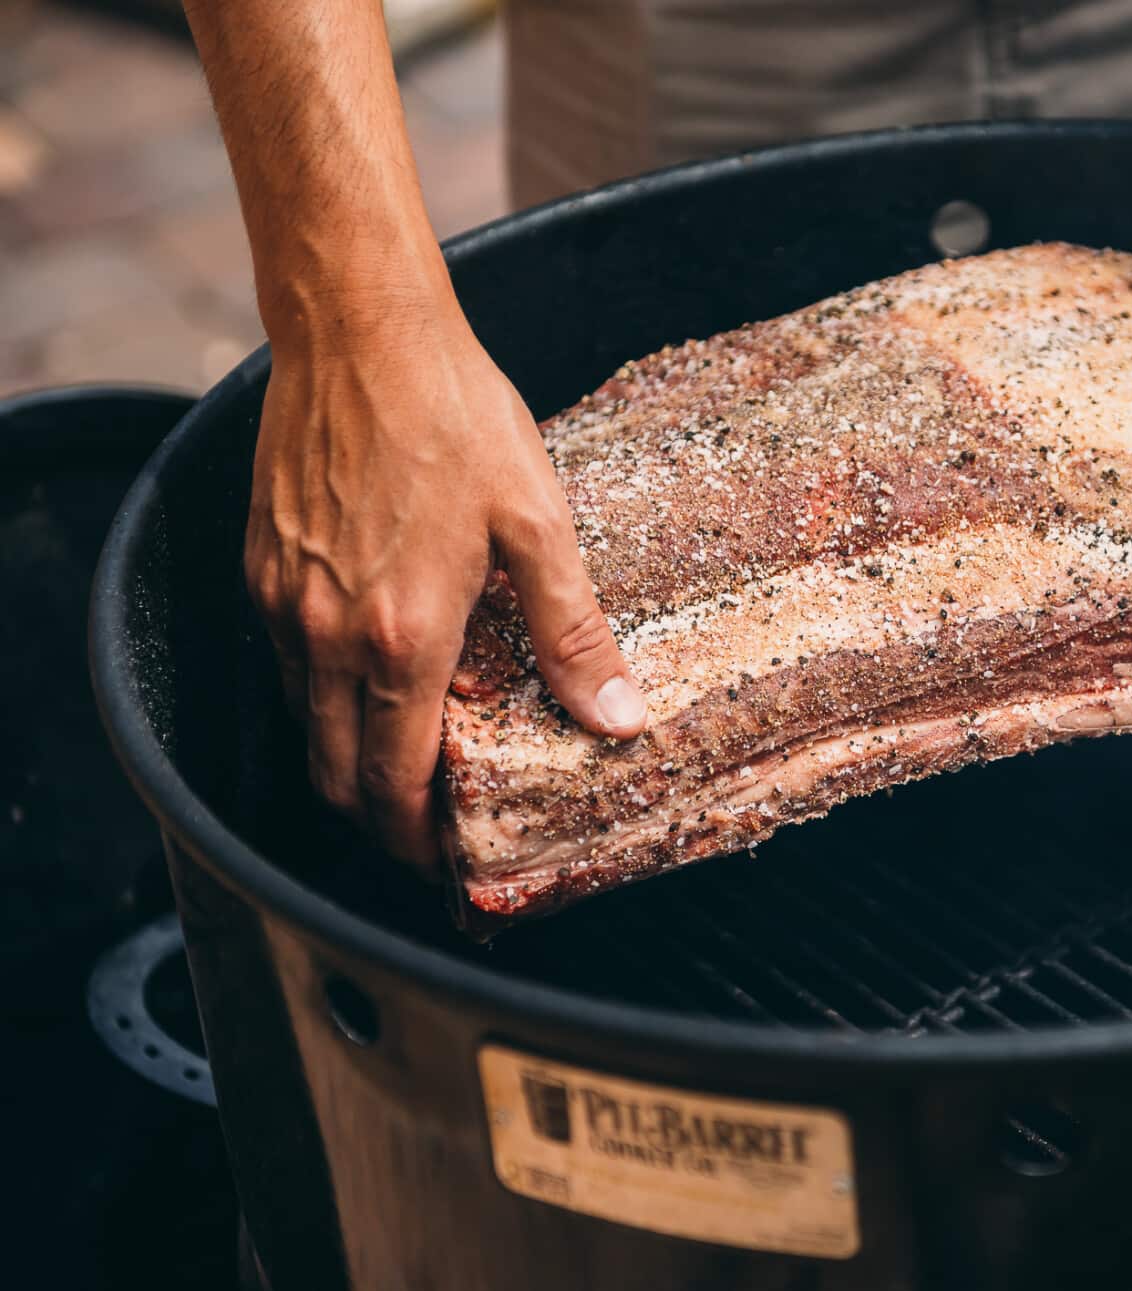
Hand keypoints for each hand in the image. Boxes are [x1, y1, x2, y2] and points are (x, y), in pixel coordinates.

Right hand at [245, 302, 646, 872]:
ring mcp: (281, 603)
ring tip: (410, 764)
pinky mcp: (260, 568)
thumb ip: (573, 631)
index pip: (393, 782)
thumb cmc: (455, 418)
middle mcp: (324, 636)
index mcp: (400, 638)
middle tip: (431, 836)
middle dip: (380, 822)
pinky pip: (285, 664)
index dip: (419, 841)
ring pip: (304, 723)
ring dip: (349, 760)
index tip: (450, 866)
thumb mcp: (538, 524)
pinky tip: (375, 677)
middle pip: (335, 776)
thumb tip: (618, 718)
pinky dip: (323, 696)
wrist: (359, 331)